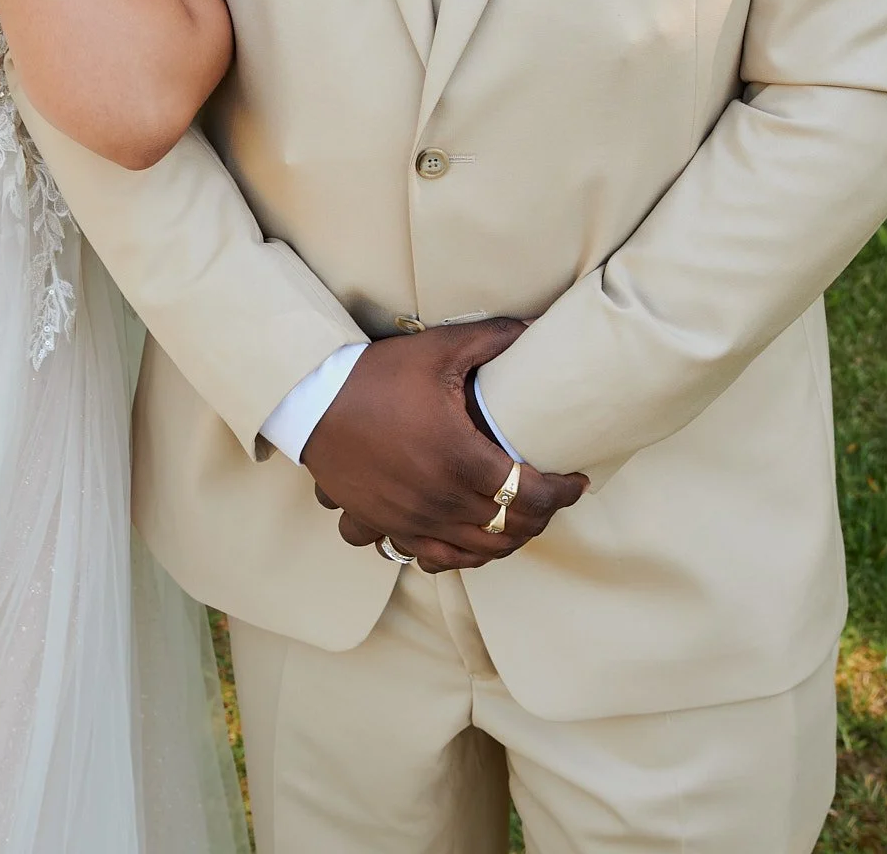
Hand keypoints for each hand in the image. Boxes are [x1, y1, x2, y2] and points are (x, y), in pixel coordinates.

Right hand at [301, 317, 586, 572]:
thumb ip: (492, 340)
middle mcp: (438, 498)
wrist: (310, 401)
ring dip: (506, 540)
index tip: (576, 482)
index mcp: (458, 456)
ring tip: (517, 520)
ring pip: (476, 551)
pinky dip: (458, 555)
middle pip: (510, 528)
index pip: (531, 494)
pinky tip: (466, 540)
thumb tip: (535, 328)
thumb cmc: (375, 374)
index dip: (563, 493)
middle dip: (541, 516)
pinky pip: (432, 558)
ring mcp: (410, 518)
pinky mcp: (385, 526)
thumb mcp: (437, 350)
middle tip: (551, 496)